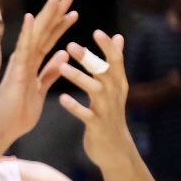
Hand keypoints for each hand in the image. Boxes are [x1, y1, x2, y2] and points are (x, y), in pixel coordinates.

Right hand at [0, 0, 74, 151]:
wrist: (3, 129)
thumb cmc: (19, 113)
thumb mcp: (41, 90)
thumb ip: (50, 72)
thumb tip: (64, 53)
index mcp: (32, 65)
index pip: (48, 41)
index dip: (60, 26)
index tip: (72, 12)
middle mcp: (25, 61)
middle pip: (42, 32)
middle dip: (55, 14)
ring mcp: (19, 64)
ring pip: (35, 35)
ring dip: (45, 16)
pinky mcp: (16, 71)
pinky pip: (23, 49)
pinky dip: (27, 33)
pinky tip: (31, 18)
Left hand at [58, 30, 139, 170]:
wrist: (113, 148)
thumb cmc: (109, 113)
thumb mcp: (115, 87)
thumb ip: (114, 62)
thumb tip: (118, 37)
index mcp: (117, 83)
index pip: (115, 60)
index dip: (107, 47)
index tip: (97, 32)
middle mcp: (115, 94)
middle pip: (104, 72)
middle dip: (89, 59)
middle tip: (72, 45)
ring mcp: (106, 110)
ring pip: (95, 91)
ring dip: (79, 79)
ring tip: (62, 68)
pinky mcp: (96, 125)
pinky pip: (85, 114)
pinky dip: (74, 106)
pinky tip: (62, 98)